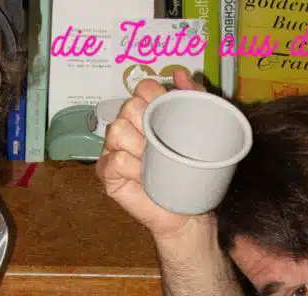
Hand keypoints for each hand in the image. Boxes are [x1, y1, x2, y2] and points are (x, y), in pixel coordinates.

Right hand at [96, 68, 209, 240]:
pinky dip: (130, 169)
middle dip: (147, 125)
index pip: (142, 88)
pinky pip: (113, 161)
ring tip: (153, 164)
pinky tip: (142, 177)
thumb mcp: (200, 130)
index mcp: (145, 113)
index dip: (155, 96)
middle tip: (162, 147)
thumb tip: (180, 73)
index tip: (170, 115)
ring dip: (138, 149)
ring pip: (117, 131)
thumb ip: (193, 97)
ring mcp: (113, 150)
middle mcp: (126, 127)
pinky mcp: (107, 174)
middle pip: (128, 107)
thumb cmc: (189, 172)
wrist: (185, 211)